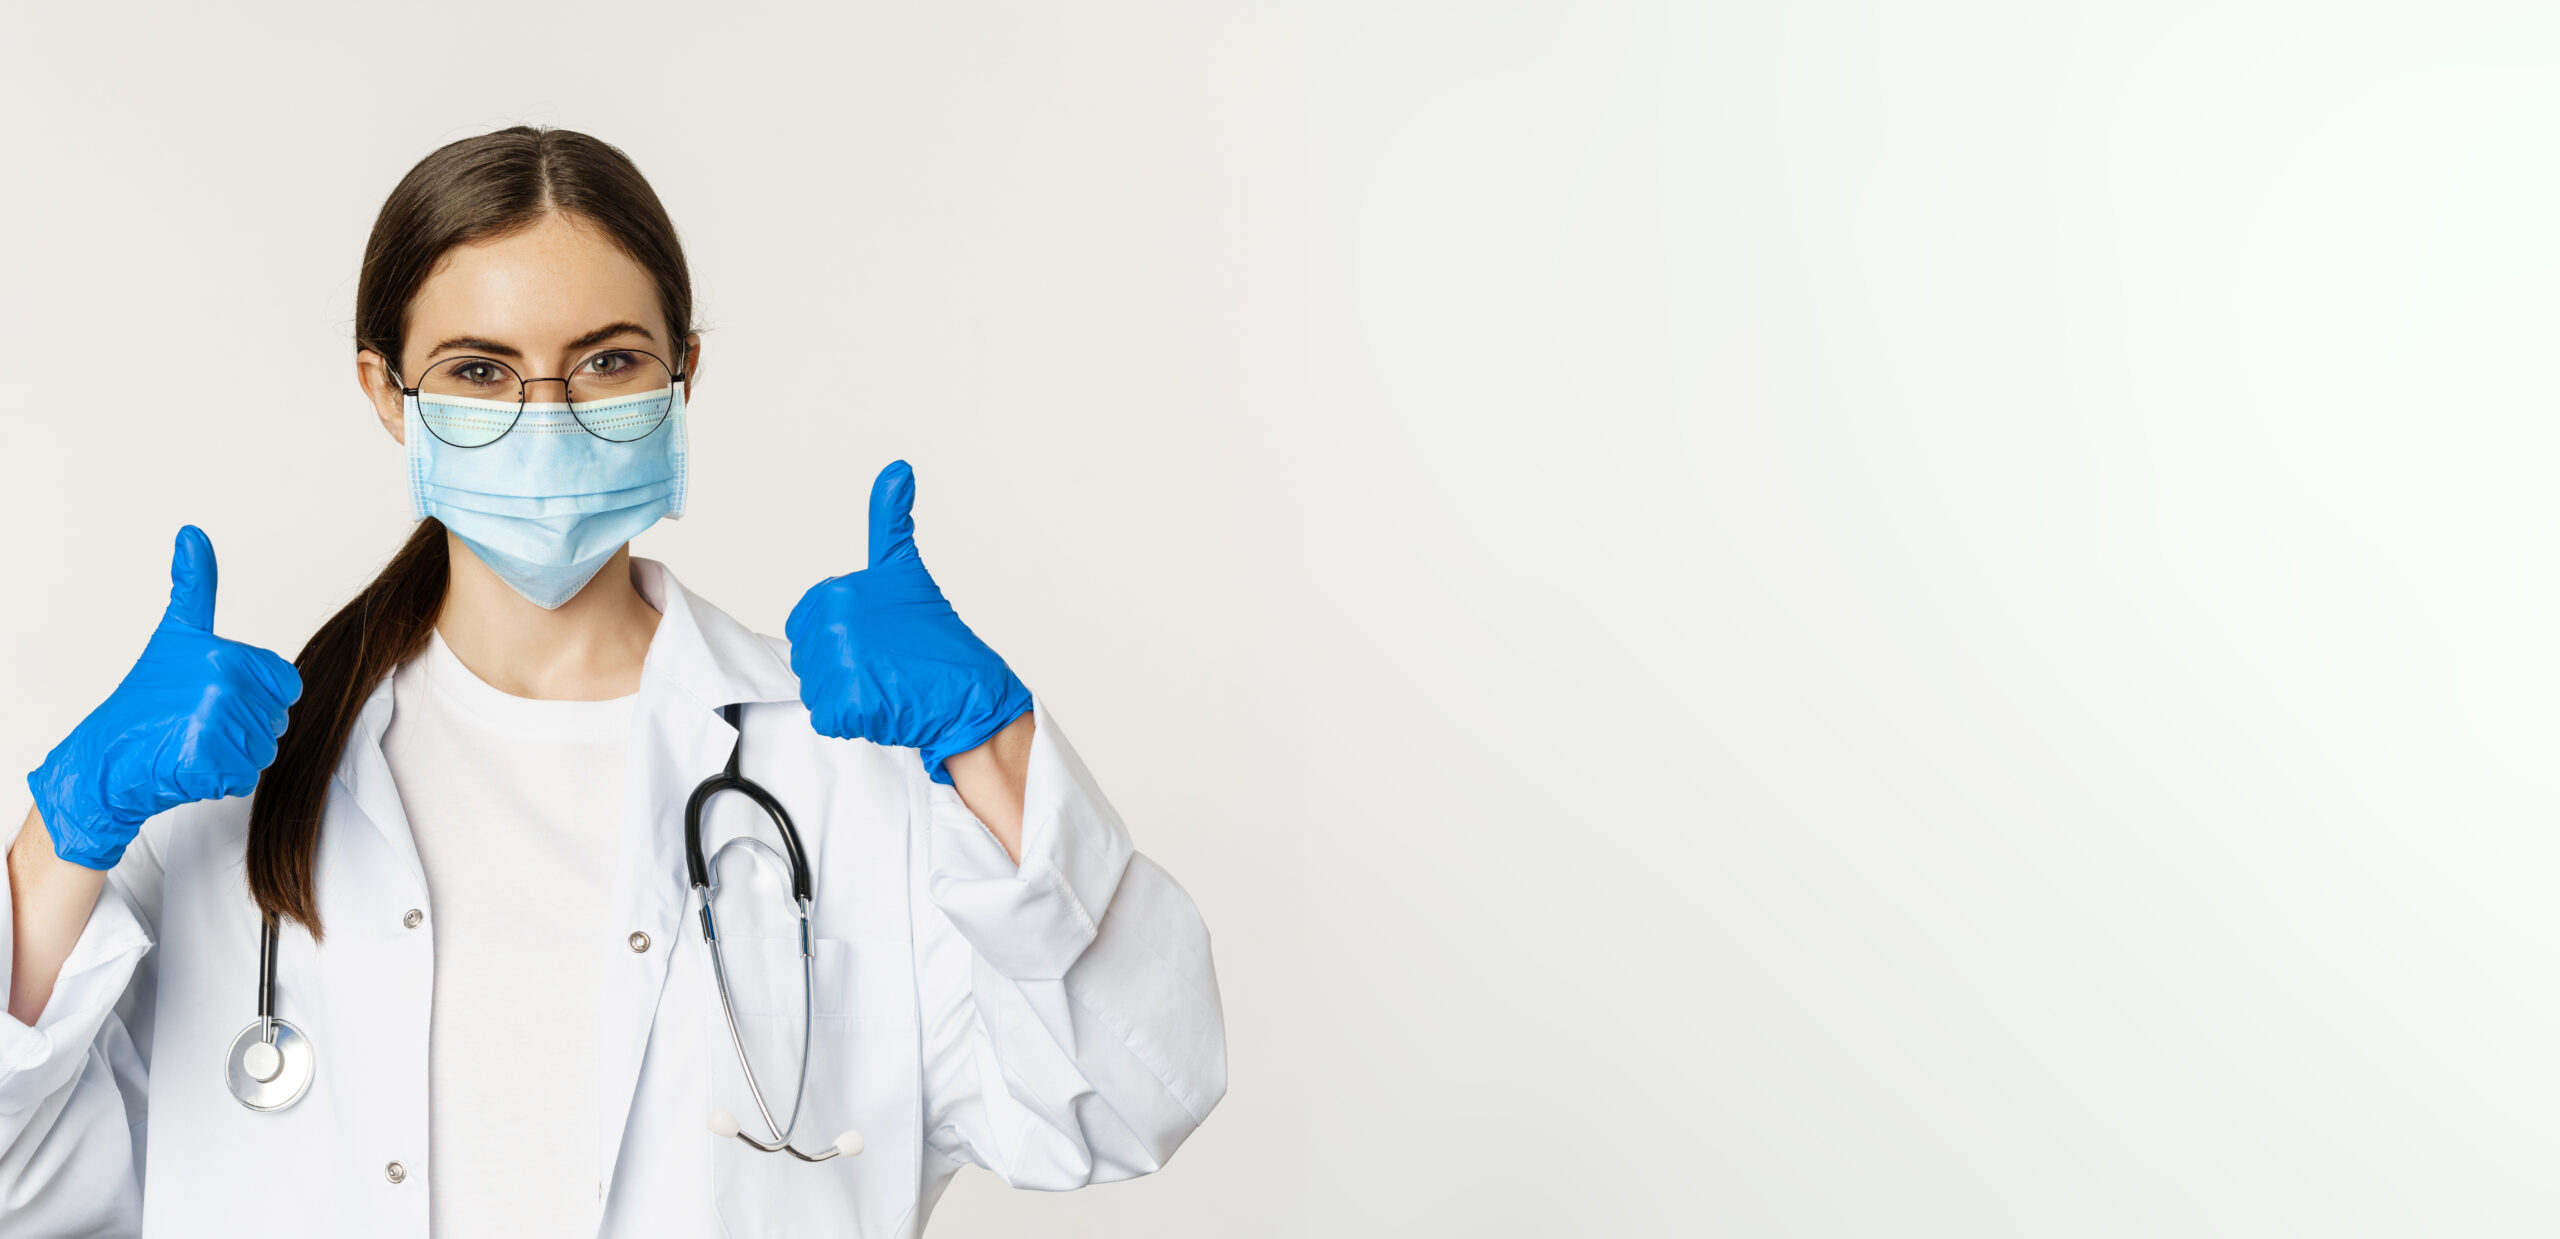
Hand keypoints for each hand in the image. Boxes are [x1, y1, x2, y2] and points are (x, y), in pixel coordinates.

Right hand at [26, 527, 303, 869]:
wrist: (105, 758)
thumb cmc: (145, 699)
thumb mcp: (176, 635)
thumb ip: (195, 586)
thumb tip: (192, 533)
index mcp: (229, 655)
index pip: (286, 686)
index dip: (256, 698)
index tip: (216, 696)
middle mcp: (226, 684)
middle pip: (275, 721)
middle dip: (243, 730)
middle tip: (196, 723)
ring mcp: (216, 723)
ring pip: (262, 751)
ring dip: (232, 756)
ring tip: (189, 741)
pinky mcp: (206, 761)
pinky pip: (242, 777)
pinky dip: (218, 780)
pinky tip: (187, 764)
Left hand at [785, 461, 1032, 784]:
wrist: (971, 692)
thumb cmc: (939, 638)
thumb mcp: (906, 571)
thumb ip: (890, 521)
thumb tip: (898, 467)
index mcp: (839, 592)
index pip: (806, 626)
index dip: (838, 640)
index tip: (876, 641)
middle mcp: (835, 624)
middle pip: (809, 661)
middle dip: (841, 671)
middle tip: (884, 667)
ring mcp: (841, 665)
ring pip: (817, 691)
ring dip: (848, 698)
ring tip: (887, 685)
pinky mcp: (848, 705)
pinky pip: (828, 720)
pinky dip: (854, 722)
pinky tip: (885, 705)